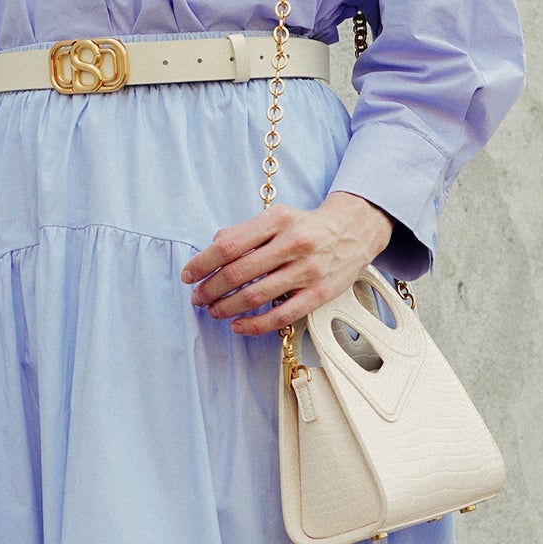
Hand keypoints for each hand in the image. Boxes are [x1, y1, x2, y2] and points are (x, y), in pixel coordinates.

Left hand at [179, 191, 392, 335]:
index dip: (203, 263)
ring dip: (226, 308)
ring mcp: (307, 271)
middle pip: (238, 272)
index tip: (189, 275)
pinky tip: (238, 326)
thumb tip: (212, 249)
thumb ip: (245, 232)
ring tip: (213, 311)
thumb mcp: (276, 217)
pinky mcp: (317, 295)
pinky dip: (253, 325)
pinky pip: (279, 317)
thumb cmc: (305, 226)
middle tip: (198, 297)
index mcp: (278, 220)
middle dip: (210, 289)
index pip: (230, 245)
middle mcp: (293, 244)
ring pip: (255, 296)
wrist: (353, 231)